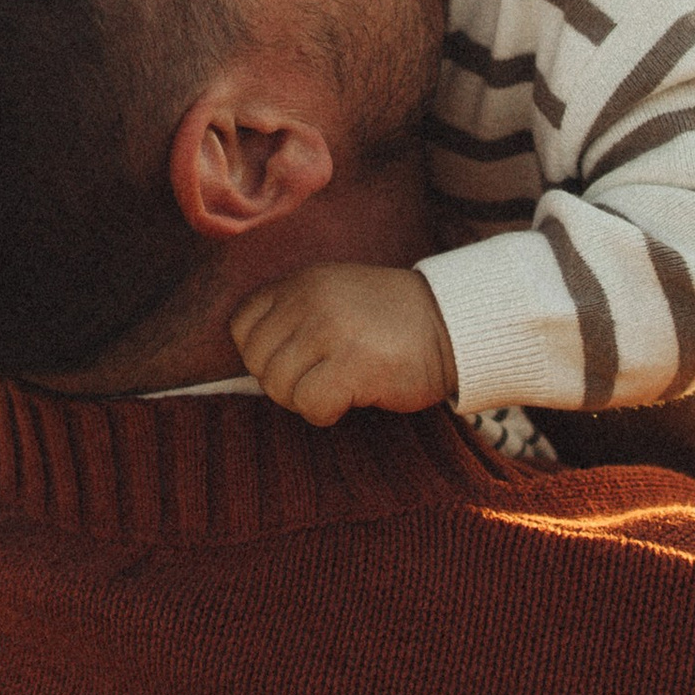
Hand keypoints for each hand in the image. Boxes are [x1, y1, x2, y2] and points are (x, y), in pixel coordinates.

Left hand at [229, 263, 459, 427]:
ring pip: (279, 387)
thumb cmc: (392, 320)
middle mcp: (310, 300)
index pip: (242, 325)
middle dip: (282, 382)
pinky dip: (326, 413)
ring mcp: (330, 330)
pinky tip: (351, 399)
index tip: (294, 360)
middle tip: (319, 380)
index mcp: (302, 282)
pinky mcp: (353, 364)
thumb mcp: (336, 295)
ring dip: (304, 399)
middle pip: (257, 361)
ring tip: (336, 388)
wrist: (452, 324)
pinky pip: (311, 405)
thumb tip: (256, 362)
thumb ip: (295, 314)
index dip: (261, 353)